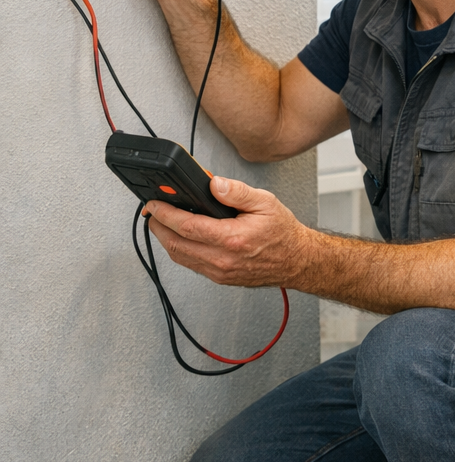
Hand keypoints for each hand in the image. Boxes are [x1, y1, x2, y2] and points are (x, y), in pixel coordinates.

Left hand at [145, 177, 314, 287]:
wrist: (296, 260)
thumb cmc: (283, 233)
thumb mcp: (265, 202)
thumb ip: (237, 192)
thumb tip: (214, 183)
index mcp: (232, 239)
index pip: (187, 226)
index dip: (166, 213)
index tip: (155, 203)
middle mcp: (223, 259)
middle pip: (175, 244)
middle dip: (157, 226)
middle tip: (152, 212)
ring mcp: (219, 271)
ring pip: (179, 257)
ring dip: (165, 239)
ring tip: (161, 223)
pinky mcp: (219, 277)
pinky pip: (191, 264)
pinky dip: (180, 250)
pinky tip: (181, 238)